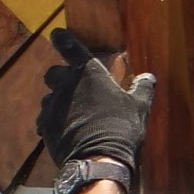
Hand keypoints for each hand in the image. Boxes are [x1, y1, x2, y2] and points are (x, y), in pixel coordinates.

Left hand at [36, 28, 152, 172]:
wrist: (98, 159)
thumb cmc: (121, 127)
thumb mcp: (139, 107)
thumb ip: (142, 88)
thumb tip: (148, 77)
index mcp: (89, 73)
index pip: (71, 48)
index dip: (63, 39)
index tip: (56, 34)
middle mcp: (66, 84)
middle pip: (53, 73)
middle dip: (59, 77)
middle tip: (71, 86)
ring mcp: (53, 105)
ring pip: (49, 97)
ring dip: (58, 101)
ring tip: (72, 114)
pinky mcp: (46, 125)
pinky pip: (45, 118)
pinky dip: (53, 121)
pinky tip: (65, 131)